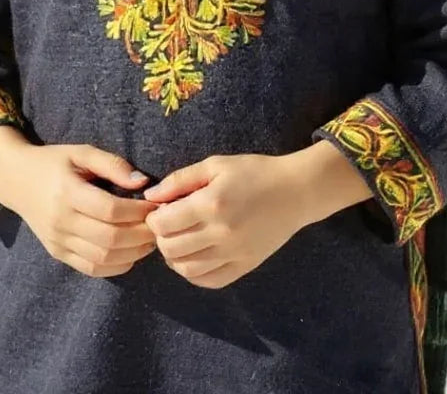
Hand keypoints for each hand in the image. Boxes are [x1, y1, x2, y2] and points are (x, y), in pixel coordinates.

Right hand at [0, 138, 160, 278]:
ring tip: (150, 240)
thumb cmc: (54, 162)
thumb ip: (112, 164)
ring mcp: (58, 241)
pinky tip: (132, 253)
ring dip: (133, 253)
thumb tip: (143, 182)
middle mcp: (61, 221)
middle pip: (110, 238)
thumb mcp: (81, 152)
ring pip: (103, 258)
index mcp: (67, 193)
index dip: (138, 211)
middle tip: (160, 226)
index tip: (156, 205)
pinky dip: (117, 266)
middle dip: (141, 235)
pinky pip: (92, 268)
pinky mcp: (58, 253)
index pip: (110, 210)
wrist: (16, 180)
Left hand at [141, 153, 305, 288]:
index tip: (160, 209)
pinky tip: (195, 256)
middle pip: (170, 250)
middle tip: (168, 225)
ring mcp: (234, 254)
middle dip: (161, 238)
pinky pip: (209, 281)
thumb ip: (180, 180)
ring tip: (180, 240)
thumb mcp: (216, 165)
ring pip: (186, 270)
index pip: (163, 224)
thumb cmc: (254, 172)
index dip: (153, 218)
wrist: (296, 191)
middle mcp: (221, 233)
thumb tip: (150, 196)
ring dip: (174, 257)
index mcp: (211, 204)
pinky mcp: (245, 267)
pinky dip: (194, 274)